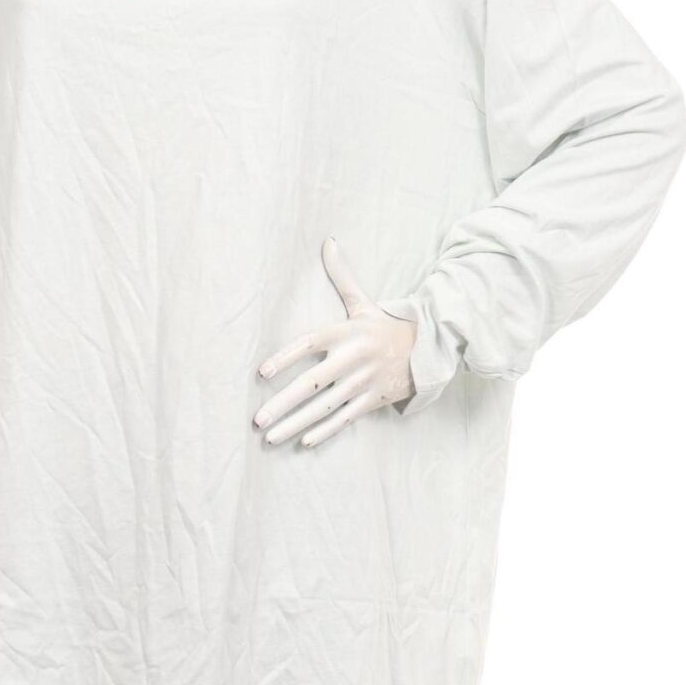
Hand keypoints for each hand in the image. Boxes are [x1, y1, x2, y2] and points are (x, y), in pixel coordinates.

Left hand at [253, 235, 416, 448]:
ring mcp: (362, 382)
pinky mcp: (373, 400)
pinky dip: (324, 432)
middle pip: (311, 384)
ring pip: (323, 408)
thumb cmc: (385, 325)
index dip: (284, 358)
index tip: (262, 374)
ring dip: (295, 424)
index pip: (308, 344)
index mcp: (345, 333)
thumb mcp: (364, 302)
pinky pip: (344, 419)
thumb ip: (342, 276)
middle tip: (256, 420)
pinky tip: (303, 442)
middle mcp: (352, 359)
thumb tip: (329, 242)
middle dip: (282, 404)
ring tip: (270, 437)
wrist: (429, 348)